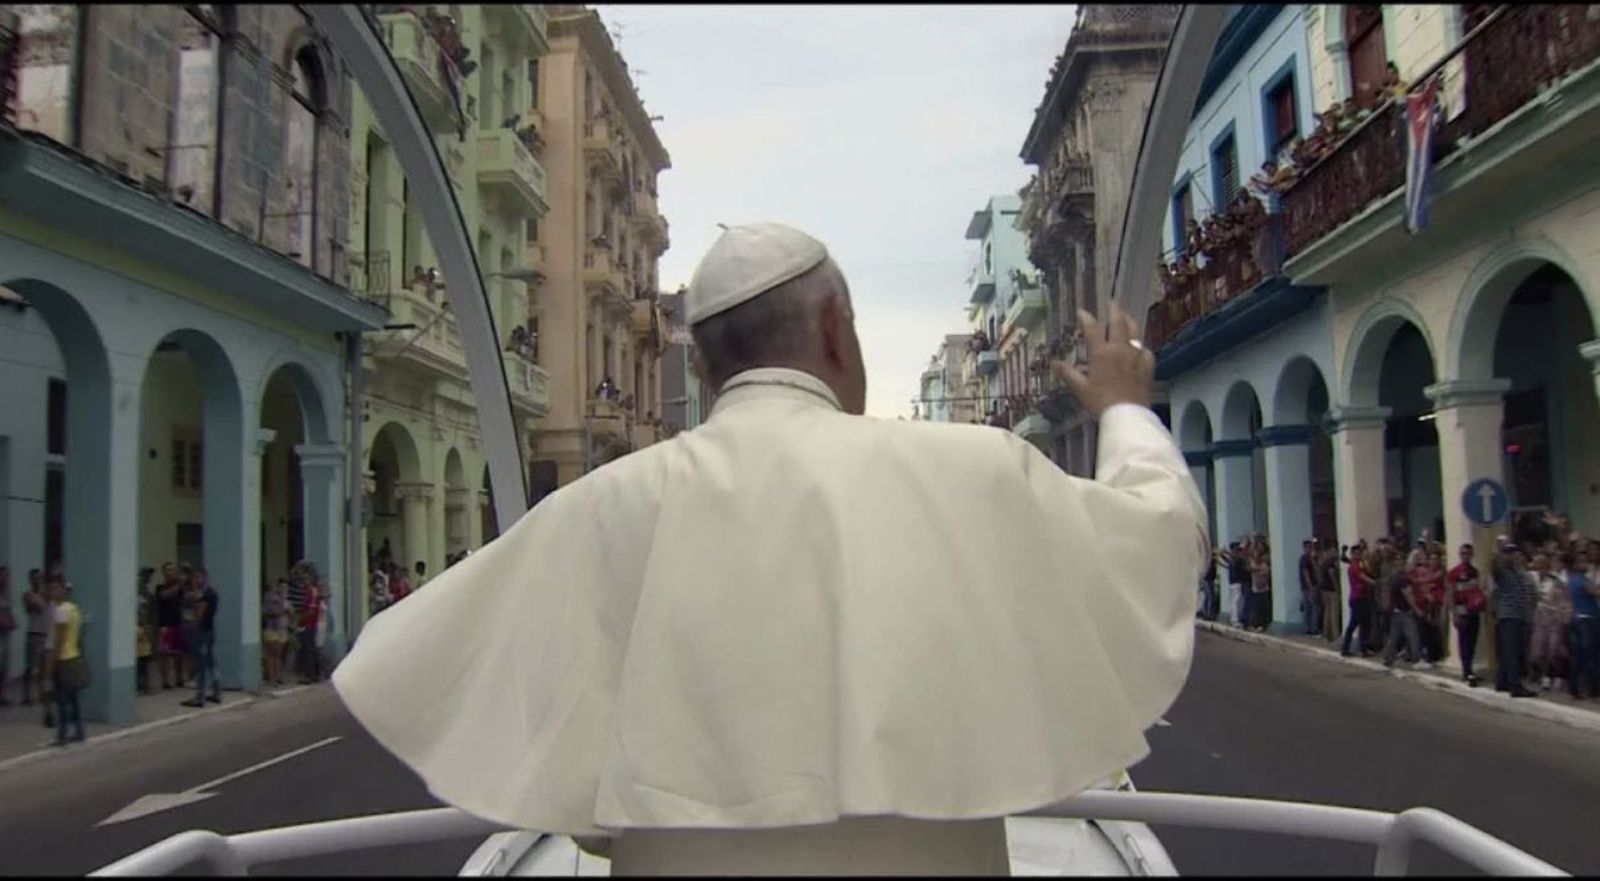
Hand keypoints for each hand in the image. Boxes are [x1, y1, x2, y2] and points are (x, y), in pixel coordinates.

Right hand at [1051, 302, 1154, 417]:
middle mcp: (1120, 349)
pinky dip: (1140, 346)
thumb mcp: (1080, 389)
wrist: (1127, 415)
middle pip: (1118, 322)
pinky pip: (1145, 350)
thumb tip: (1053, 363)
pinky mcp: (1148, 366)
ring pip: (1134, 331)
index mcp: (1101, 353)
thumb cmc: (1101, 402)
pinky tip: (1139, 348)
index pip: (1092, 328)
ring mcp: (1136, 356)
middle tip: (1111, 301)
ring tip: (1125, 316)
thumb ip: (1068, 373)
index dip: (1086, 318)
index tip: (1081, 311)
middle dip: (1113, 309)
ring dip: (1129, 321)